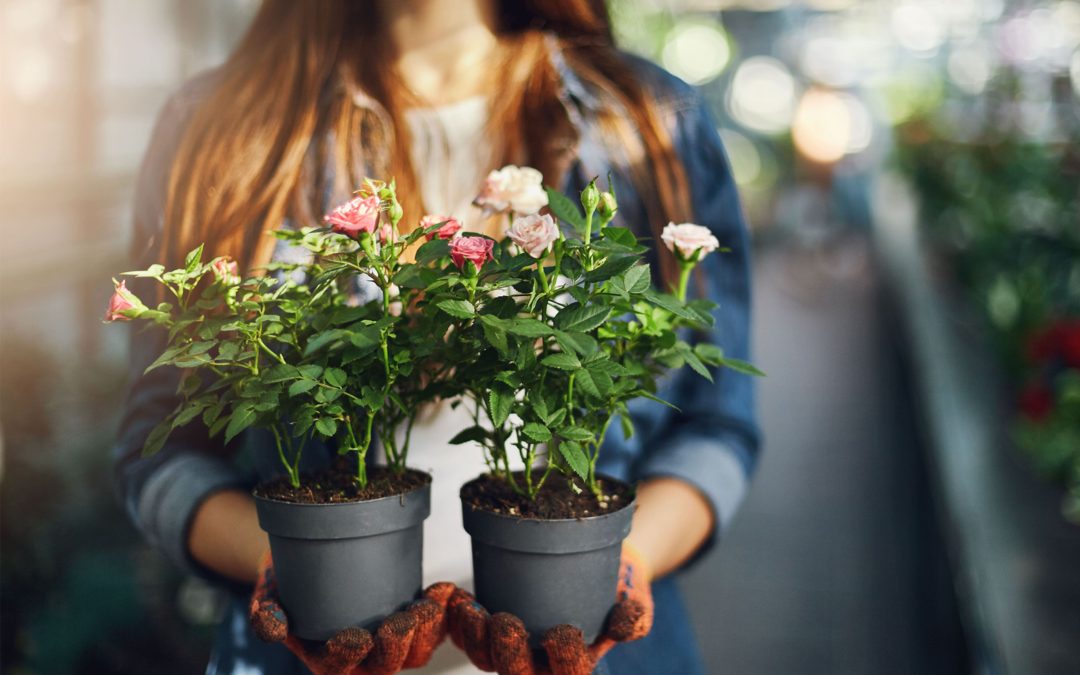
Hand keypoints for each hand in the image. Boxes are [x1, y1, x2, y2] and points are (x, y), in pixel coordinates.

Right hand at [249, 551, 455, 674]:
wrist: (308, 566)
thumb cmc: (286, 583)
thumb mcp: (267, 594)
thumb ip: (266, 612)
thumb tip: (274, 628)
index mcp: (324, 659)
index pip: (338, 667)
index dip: (348, 656)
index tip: (356, 637)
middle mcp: (360, 659)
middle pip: (385, 664)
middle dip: (398, 644)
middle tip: (405, 618)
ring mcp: (388, 643)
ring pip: (415, 652)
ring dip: (426, 631)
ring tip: (431, 605)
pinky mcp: (409, 623)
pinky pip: (431, 628)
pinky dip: (442, 613)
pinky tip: (446, 591)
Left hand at [447, 542, 653, 674]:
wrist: (601, 569)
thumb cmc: (620, 590)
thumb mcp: (636, 599)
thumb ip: (634, 615)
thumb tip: (624, 627)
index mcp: (576, 665)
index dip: (564, 660)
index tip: (564, 631)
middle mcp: (541, 664)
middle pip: (516, 673)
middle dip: (506, 652)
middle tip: (506, 621)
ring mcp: (513, 647)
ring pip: (486, 657)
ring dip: (474, 636)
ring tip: (470, 609)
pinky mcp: (492, 626)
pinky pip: (468, 633)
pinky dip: (458, 617)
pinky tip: (454, 597)